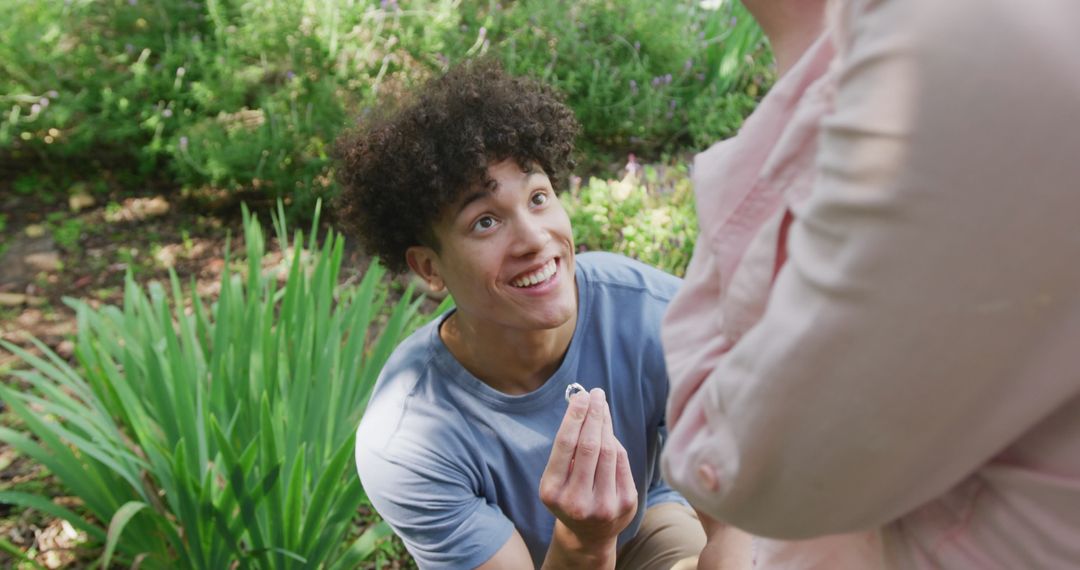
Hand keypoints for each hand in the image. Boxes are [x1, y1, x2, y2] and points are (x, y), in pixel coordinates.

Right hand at [539, 388, 637, 557]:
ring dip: (606, 424)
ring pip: (609, 451)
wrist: (588, 534)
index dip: (575, 416)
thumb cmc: (570, 494)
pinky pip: (621, 462)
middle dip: (594, 415)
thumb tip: (583, 403)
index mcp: (553, 492)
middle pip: (590, 446)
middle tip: (596, 394)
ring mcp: (604, 505)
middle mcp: (577, 501)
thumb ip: (567, 448)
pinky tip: (608, 432)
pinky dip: (615, 443)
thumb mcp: (557, 477)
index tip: (581, 395)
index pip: (566, 445)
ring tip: (602, 407)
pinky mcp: (625, 504)